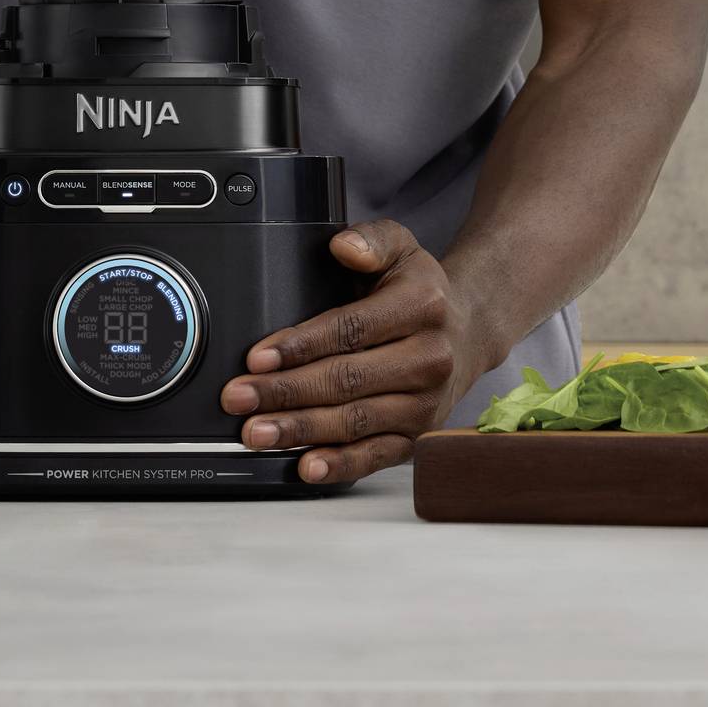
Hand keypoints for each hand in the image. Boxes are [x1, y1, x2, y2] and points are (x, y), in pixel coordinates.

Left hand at [219, 221, 485, 484]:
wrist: (469, 332)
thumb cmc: (420, 292)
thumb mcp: (401, 247)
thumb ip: (371, 239)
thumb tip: (344, 246)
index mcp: (421, 307)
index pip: (351, 329)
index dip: (301, 345)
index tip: (257, 357)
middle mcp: (429, 359)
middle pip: (347, 381)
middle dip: (285, 392)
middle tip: (239, 398)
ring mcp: (426, 403)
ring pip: (355, 421)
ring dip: (301, 430)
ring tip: (256, 432)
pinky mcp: (419, 436)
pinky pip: (377, 456)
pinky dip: (340, 465)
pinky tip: (307, 466)